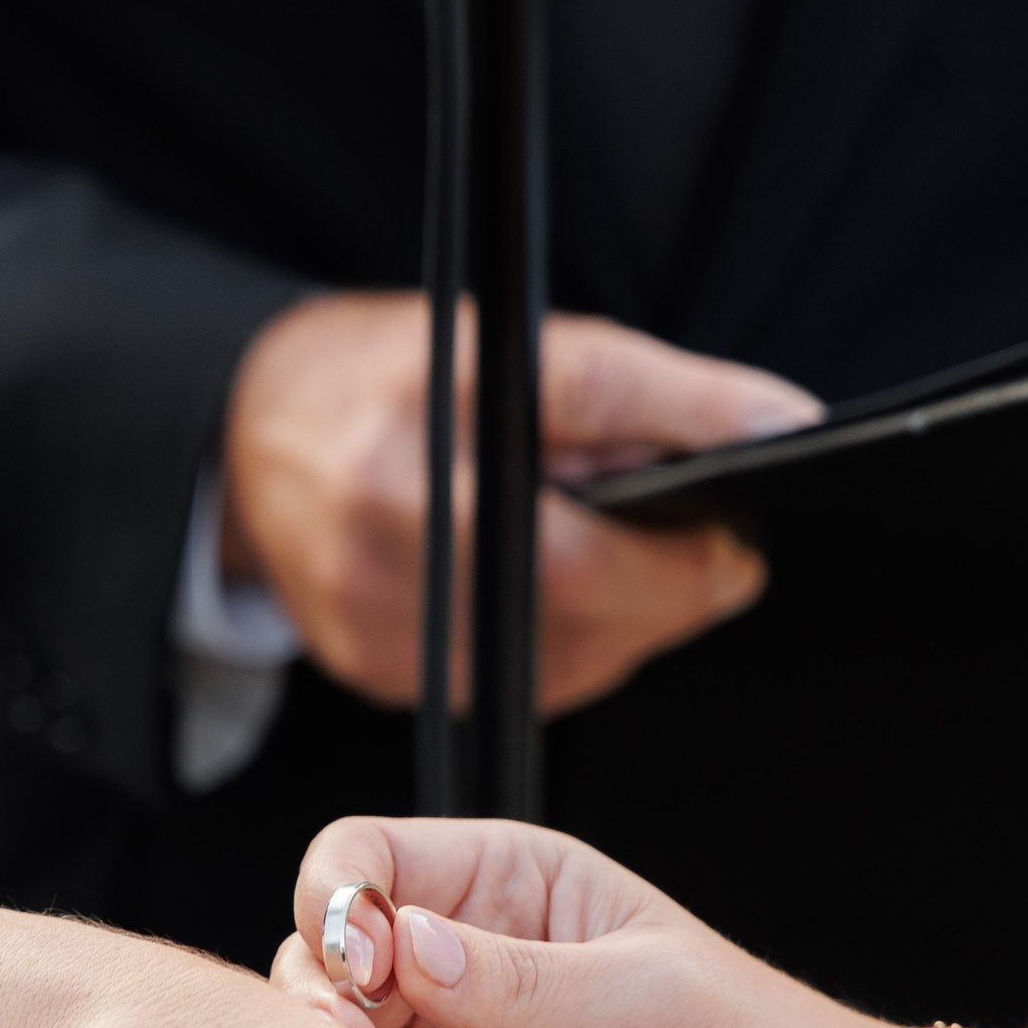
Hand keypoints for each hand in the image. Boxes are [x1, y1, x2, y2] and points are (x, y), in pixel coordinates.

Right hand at [222, 293, 820, 711]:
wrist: (248, 435)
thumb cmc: (384, 378)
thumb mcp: (505, 342)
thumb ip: (642, 389)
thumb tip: (778, 425)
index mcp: (417, 436)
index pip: (582, 483)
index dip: (687, 507)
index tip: (759, 500)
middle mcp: (381, 532)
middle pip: (578, 597)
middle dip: (672, 586)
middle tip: (720, 556)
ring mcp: (370, 616)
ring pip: (557, 658)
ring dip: (625, 623)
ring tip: (629, 562)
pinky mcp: (372, 671)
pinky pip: (513, 684)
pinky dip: (563, 649)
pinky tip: (559, 600)